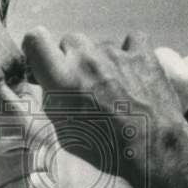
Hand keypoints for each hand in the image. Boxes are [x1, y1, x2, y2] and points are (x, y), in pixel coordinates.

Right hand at [22, 26, 184, 135]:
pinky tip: (133, 69)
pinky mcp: (142, 53)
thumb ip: (54, 99)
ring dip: (101, 59)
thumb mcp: (64, 131)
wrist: (151, 148)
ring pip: (99, 44)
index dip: (37, 49)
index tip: (43, 62)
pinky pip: (131, 40)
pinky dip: (130, 51)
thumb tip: (53, 85)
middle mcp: (86, 58)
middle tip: (83, 82)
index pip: (35, 39)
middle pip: (69, 41)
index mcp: (61, 78)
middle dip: (72, 58)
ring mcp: (115, 52)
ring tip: (114, 85)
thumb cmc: (104, 148)